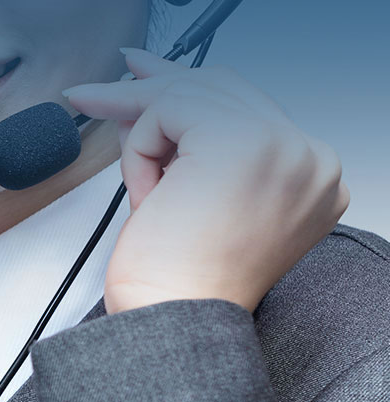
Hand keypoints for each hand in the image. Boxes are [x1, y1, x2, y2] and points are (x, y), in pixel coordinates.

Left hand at [65, 48, 348, 314]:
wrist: (172, 317)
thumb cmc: (176, 281)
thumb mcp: (197, 201)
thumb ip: (197, 150)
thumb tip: (152, 98)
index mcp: (311, 177)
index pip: (249, 107)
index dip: (189, 91)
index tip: (141, 75)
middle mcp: (311, 159)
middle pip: (223, 88)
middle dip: (154, 86)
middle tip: (98, 91)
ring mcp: (284, 147)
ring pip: (191, 94)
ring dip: (144, 139)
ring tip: (141, 190)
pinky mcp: (242, 140)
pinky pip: (168, 109)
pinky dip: (140, 149)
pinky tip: (147, 195)